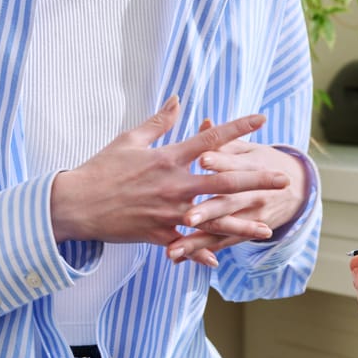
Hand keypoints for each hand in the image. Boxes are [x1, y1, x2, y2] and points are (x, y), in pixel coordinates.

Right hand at [50, 100, 285, 264]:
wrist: (75, 204)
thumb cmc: (101, 168)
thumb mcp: (130, 139)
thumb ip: (159, 121)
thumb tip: (178, 98)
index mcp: (167, 158)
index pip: (209, 140)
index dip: (237, 128)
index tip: (261, 120)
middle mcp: (173, 185)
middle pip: (223, 182)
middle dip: (256, 181)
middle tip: (282, 180)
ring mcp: (167, 211)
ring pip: (211, 219)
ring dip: (241, 224)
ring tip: (267, 228)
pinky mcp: (157, 233)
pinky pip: (185, 245)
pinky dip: (201, 253)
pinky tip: (220, 259)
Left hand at [163, 123, 309, 264]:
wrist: (297, 188)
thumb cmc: (263, 162)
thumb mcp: (249, 148)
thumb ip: (224, 140)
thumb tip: (204, 123)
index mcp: (251, 166)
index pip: (234, 163)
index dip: (220, 160)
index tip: (201, 159)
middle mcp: (252, 193)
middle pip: (229, 201)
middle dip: (208, 210)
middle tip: (187, 216)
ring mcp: (250, 215)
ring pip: (221, 229)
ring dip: (197, 241)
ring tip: (174, 249)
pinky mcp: (245, 232)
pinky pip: (220, 243)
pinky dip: (199, 252)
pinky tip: (177, 257)